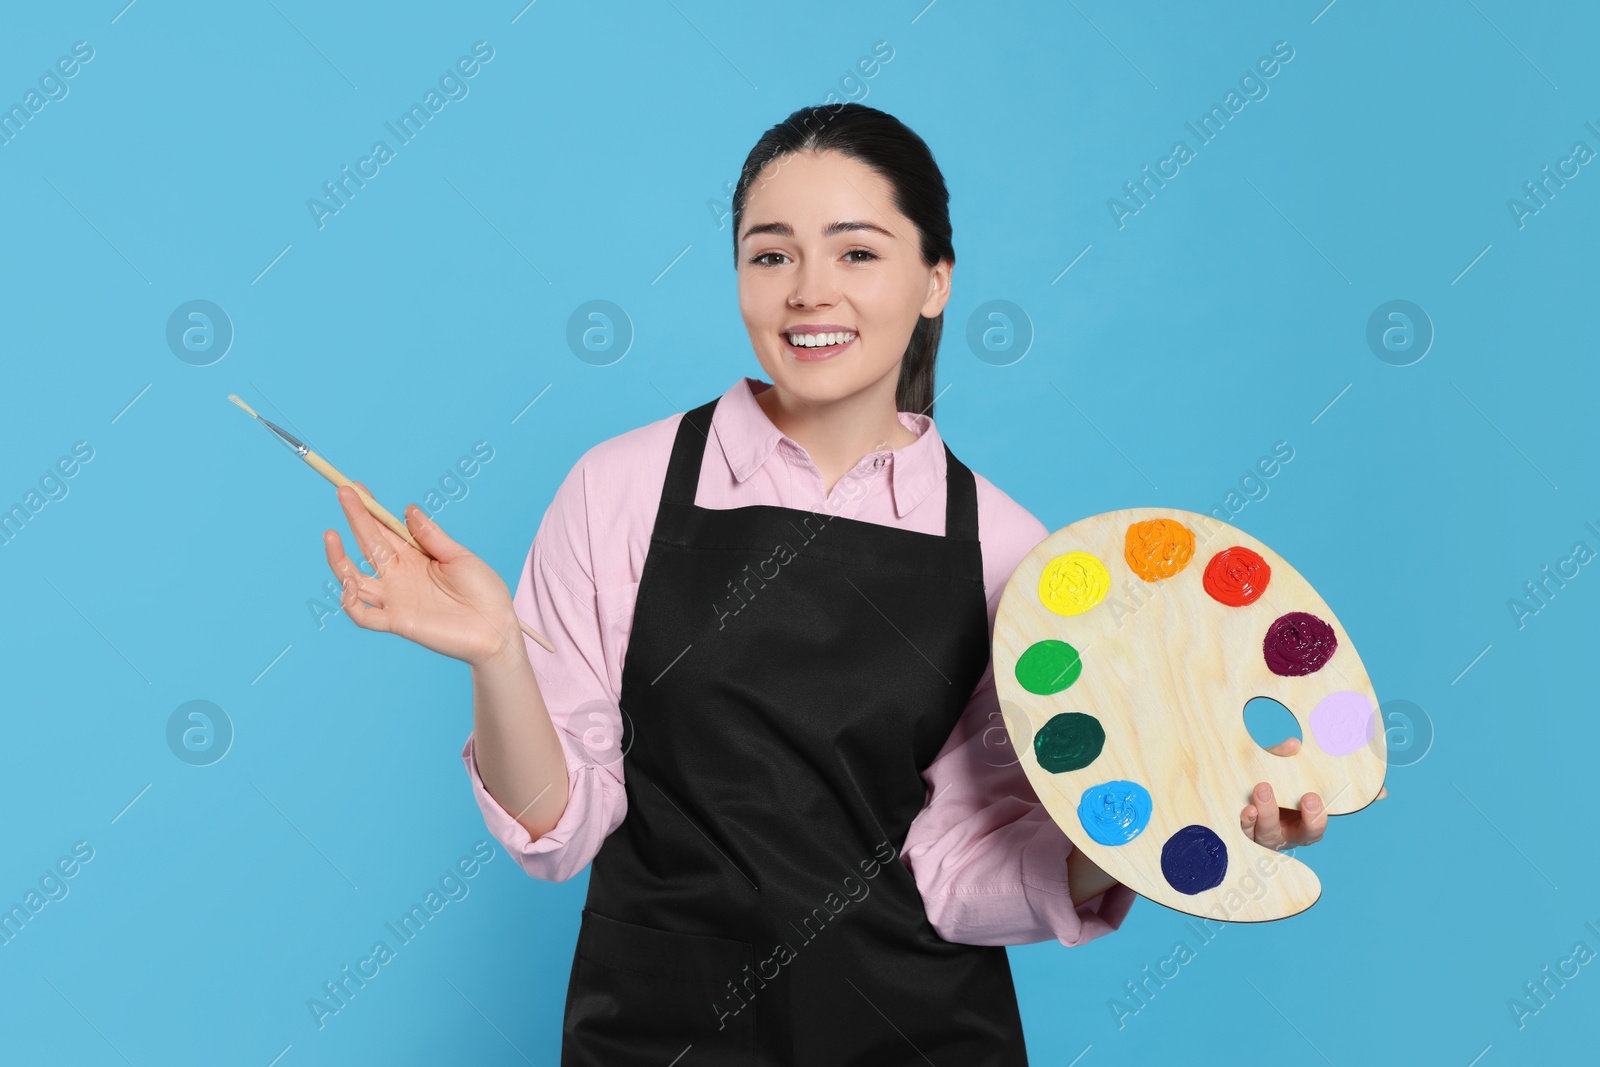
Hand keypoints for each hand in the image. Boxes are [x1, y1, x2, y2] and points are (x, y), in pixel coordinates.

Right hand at [323, 481, 521, 666]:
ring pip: (355, 579)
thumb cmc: (484, 592)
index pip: (386, 529)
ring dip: (338, 559)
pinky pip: (364, 615)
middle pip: (369, 544)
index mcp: (416, 557)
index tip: (355, 488)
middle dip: (356, 518)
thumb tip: (407, 509)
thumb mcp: (460, 556)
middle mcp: (400, 576)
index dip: (370, 509)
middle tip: (343, 491)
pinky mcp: (397, 621)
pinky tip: (349, 582)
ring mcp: (396, 598)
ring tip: (330, 535)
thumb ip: (431, 536)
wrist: (496, 629)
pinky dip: (350, 602)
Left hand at [1240, 737, 1389, 850]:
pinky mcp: (1240, 830)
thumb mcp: (1300, 779)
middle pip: (1300, 834)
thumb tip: (1380, 792)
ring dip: (1267, 811)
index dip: (1318, 817)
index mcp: (1302, 824)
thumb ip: (1329, 777)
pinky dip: (1246, 819)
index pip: (1316, 827)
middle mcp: (1284, 833)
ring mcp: (1261, 834)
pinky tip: (1247, 808)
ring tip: (1264, 788)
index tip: (1315, 798)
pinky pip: (1243, 829)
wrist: (1237, 793)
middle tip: (1308, 796)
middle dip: (1307, 818)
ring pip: (1267, 832)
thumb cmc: (1279, 788)